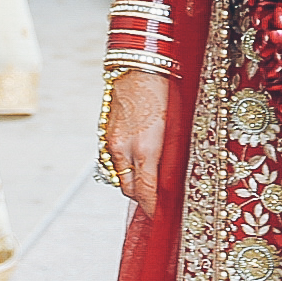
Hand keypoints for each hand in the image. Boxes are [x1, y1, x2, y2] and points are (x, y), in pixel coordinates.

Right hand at [105, 68, 170, 211]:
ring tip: (146, 181)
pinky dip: (123, 165)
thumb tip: (170, 177)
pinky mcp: (106, 132)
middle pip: (130, 190)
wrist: (140, 65)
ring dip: (131, 182)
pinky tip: (134, 161)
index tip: (159, 216)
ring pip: (119, 176)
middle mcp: (125, 148)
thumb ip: (170, 155)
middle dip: (142, 198)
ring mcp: (112, 141)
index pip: (147, 192)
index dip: (152, 209)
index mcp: (147, 148)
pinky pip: (112, 160)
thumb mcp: (176, 127)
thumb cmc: (166, 92)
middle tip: (156, 201)